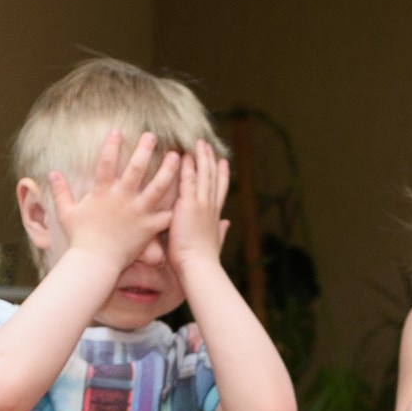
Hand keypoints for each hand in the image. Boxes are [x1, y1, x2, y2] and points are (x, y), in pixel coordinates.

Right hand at [49, 128, 180, 272]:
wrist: (95, 264)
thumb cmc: (80, 239)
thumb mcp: (66, 213)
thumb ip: (61, 192)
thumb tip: (51, 173)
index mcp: (102, 193)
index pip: (106, 163)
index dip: (111, 146)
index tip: (118, 130)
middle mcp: (122, 199)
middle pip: (136, 169)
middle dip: (144, 150)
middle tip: (152, 136)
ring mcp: (138, 212)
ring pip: (158, 187)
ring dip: (168, 170)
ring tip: (177, 157)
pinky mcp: (149, 228)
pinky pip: (166, 215)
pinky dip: (177, 206)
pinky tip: (188, 195)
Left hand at [169, 140, 230, 273]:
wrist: (199, 267)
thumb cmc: (204, 261)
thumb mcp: (215, 243)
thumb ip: (221, 231)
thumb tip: (227, 224)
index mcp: (215, 216)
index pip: (220, 191)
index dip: (222, 176)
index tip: (223, 163)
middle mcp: (211, 206)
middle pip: (213, 177)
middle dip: (211, 160)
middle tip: (208, 145)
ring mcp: (201, 204)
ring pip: (203, 174)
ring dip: (201, 157)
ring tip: (199, 143)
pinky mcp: (189, 204)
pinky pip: (188, 179)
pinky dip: (187, 166)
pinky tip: (184, 153)